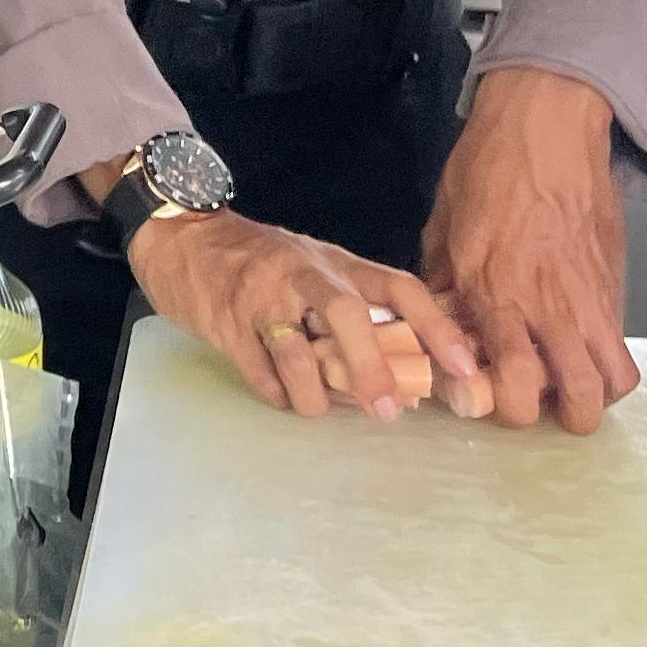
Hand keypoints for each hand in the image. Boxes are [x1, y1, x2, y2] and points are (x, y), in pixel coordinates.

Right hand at [124, 206, 488, 424]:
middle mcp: (302, 274)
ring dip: (315, 395)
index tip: (465, 369)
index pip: (399, 287)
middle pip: (346, 315)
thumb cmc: (259, 260)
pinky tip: (282, 396)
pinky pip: (260, 371)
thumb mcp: (314, 267)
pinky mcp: (227, 322)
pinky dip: (278, 395)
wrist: (181, 237)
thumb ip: (353, 305)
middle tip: (388, 410)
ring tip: (317, 408)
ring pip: (297, 354)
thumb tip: (402, 370)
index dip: (436, 327)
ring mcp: (262, 297)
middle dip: (371, 367)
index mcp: (336, 262)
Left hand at [422, 67, 638, 433]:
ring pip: (613, 380)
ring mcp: (591, 297)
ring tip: (567, 384)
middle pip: (576, 398)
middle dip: (556, 415)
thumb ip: (445, 285)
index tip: (484, 397)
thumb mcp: (444, 228)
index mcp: (497, 292)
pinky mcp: (616, 283)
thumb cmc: (488, 168)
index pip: (510, 382)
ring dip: (593, 394)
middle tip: (536, 400)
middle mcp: (550, 306)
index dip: (500, 406)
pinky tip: (580, 347)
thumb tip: (440, 324)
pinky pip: (621, 343)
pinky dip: (607, 360)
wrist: (548, 127)